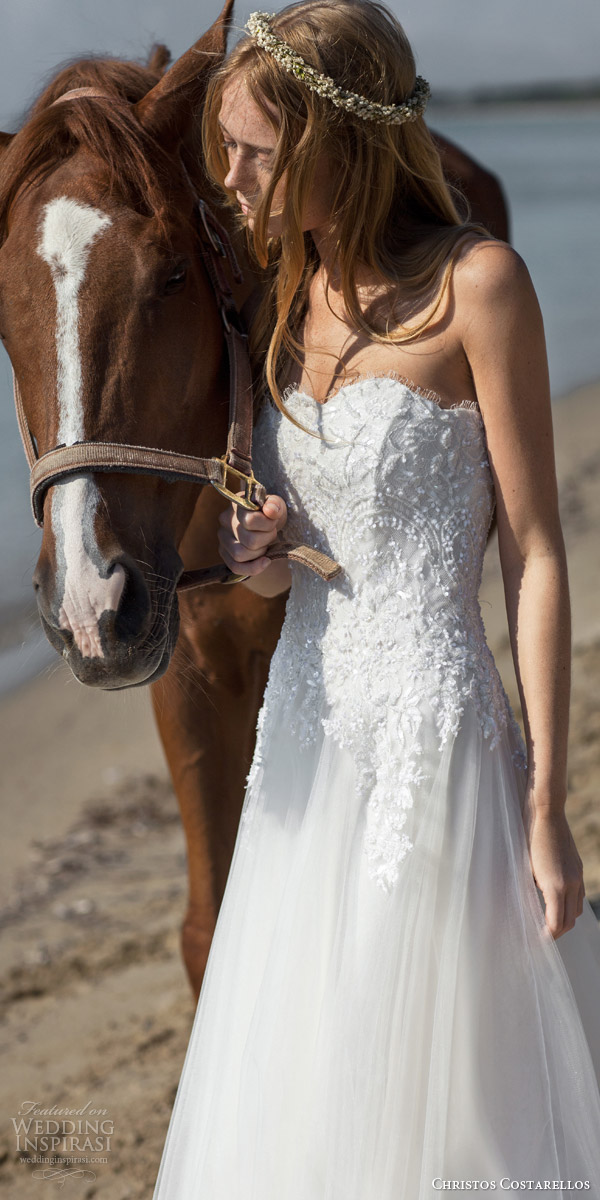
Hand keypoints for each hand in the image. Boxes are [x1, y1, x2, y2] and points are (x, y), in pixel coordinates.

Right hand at [217, 493, 287, 577]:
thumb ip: (275, 505)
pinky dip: (253, 568)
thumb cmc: (270, 514)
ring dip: (259, 552)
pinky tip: (265, 561)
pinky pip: (235, 567)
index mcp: (237, 505)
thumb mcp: (276, 506)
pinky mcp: (224, 553)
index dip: (267, 525)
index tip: (273, 521)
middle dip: (266, 539)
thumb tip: (270, 510)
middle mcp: (225, 520)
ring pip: (239, 554)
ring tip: (265, 544)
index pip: (250, 520)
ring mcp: (223, 538)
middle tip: (271, 533)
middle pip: (248, 540)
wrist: (265, 525)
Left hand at [522, 801, 584, 938]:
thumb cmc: (527, 839)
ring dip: (564, 920)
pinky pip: (578, 895)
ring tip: (548, 925)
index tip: (536, 943)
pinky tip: (556, 905)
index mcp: (555, 885)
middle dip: (556, 933)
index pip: (556, 924)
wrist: (546, 813)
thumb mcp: (523, 869)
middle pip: (569, 920)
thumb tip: (528, 910)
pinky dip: (569, 905)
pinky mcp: (578, 868)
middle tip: (541, 939)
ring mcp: (577, 875)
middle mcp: (571, 883)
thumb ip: (529, 891)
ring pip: (577, 909)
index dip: (546, 937)